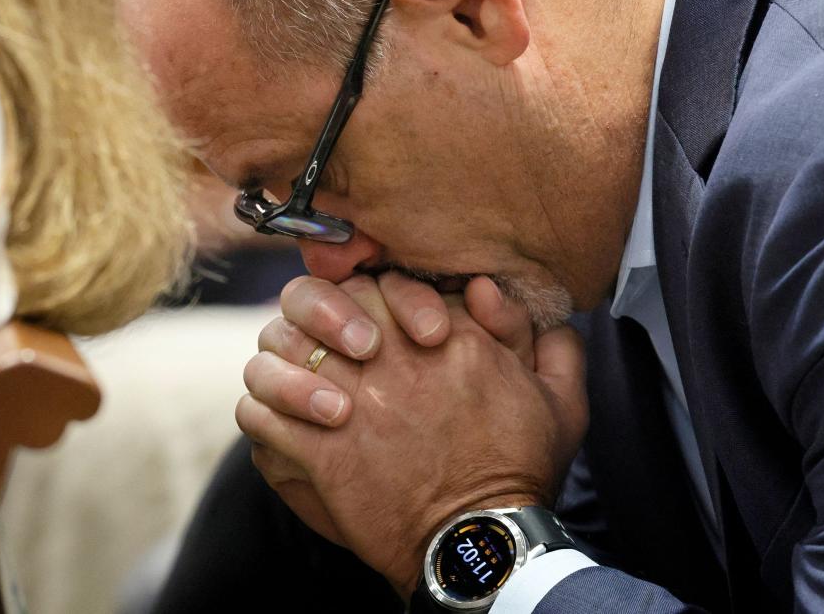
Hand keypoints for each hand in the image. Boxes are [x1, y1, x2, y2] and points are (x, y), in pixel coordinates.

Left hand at [237, 272, 587, 597]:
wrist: (481, 542)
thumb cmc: (522, 470)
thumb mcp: (562, 400)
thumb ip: (552, 342)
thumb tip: (497, 293)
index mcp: (448, 335)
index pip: (382, 280)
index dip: (368, 295)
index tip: (373, 324)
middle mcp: (395, 358)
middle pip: (321, 301)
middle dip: (314, 315)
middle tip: (327, 347)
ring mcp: (355, 401)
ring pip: (278, 351)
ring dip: (280, 363)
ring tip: (296, 384)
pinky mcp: (323, 451)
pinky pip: (261, 414)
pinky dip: (263, 414)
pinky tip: (281, 426)